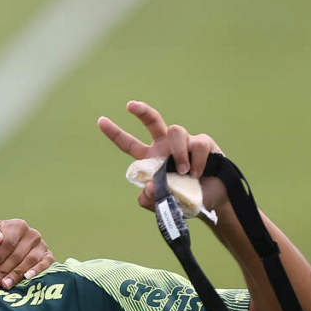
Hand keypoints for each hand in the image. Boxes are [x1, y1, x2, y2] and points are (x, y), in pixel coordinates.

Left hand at [0, 219, 54, 290]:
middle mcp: (32, 234)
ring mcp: (42, 245)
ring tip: (5, 285)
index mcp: (18, 226)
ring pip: (30, 261)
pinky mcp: (48, 255)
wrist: (3, 244)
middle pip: (17, 255)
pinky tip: (27, 278)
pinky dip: (38, 270)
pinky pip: (46, 263)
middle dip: (3, 271)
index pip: (8, 244)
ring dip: (17, 274)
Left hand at [97, 101, 226, 211]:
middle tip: (130, 105)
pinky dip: (197, 162)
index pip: (129, 144)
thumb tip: (148, 184)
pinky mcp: (203, 142)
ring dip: (179, 153)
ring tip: (183, 172)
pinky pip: (198, 144)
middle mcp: (165, 146)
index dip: (114, 133)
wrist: (210, 201)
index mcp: (150, 158)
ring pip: (175, 131)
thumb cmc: (183, 199)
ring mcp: (185, 141)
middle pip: (153, 120)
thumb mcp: (161, 204)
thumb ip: (149, 199)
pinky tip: (198, 174)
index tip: (100, 120)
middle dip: (141, 111)